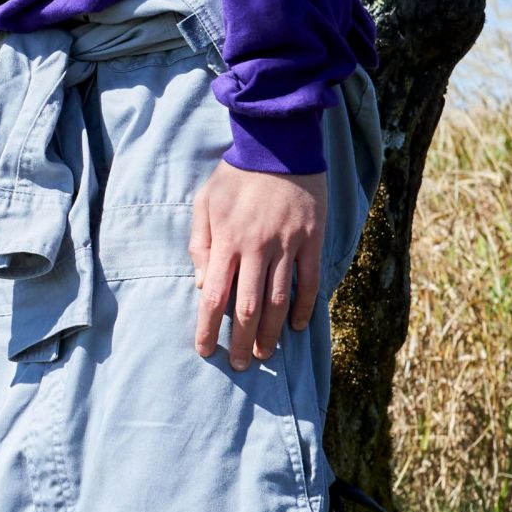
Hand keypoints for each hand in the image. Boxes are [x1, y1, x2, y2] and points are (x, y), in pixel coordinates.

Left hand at [189, 163, 327, 368]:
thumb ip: (200, 243)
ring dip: (270, 332)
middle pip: (246, 307)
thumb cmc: (235, 176)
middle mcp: (257, 248)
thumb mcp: (204, 202)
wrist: (279, 146)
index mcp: (227, 240)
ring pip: (278, 301)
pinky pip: (309, 282)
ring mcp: (287, 246)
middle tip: (238, 364)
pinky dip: (303, 308)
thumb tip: (203, 284)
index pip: (214, 295)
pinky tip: (296, 327)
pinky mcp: (312, 240)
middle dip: (240, 341)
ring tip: (263, 355)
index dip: (208, 328)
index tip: (205, 350)